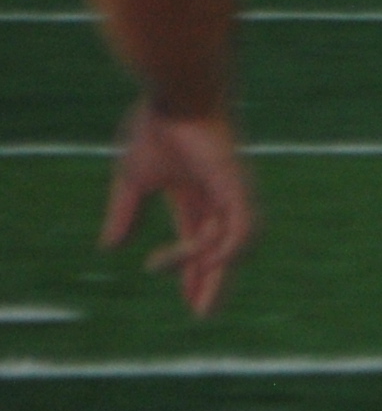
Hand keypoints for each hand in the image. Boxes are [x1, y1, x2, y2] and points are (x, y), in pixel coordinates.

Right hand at [101, 105, 256, 317]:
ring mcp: (233, 193)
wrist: (176, 97)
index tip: (192, 303)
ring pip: (232, 245)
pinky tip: (213, 260)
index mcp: (196, 194)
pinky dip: (231, 249)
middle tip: (203, 313)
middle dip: (214, 282)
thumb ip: (125, 213)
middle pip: (224, 250)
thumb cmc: (157, 126)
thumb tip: (109, 247)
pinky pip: (244, 228)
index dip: (195, 272)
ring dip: (207, 265)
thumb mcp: (132, 179)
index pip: (200, 241)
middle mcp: (220, 198)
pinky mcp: (239, 187)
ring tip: (179, 274)